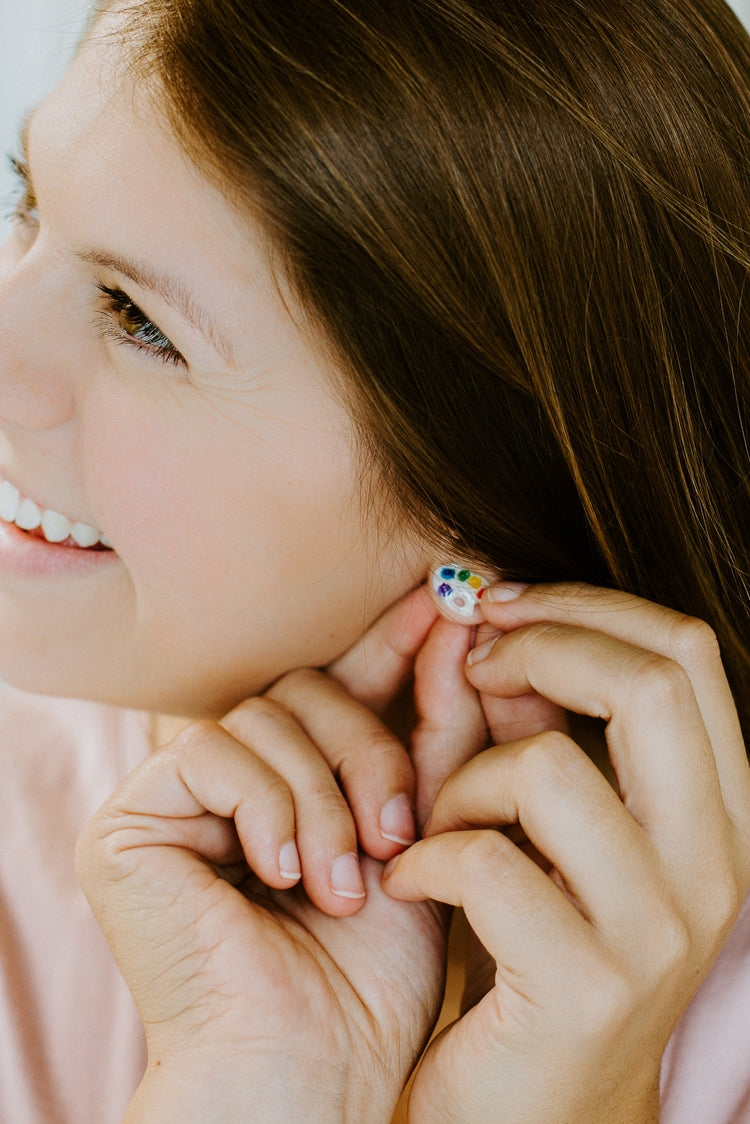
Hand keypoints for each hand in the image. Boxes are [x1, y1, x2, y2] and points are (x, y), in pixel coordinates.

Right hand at [75, 589, 464, 1121]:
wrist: (312, 1073)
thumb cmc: (374, 972)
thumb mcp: (424, 829)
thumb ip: (438, 729)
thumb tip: (453, 618)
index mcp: (291, 778)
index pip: (337, 683)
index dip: (390, 646)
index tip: (447, 605)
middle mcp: (228, 779)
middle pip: (305, 691)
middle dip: (368, 753)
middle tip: (399, 835)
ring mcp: (175, 798)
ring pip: (265, 718)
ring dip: (323, 798)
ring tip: (345, 885)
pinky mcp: (130, 823)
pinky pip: (213, 754)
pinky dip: (267, 810)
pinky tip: (282, 876)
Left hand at [384, 582, 749, 1123]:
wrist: (530, 1115)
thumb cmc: (527, 949)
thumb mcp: (532, 820)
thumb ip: (512, 721)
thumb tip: (470, 618)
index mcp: (718, 810)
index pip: (684, 653)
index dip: (583, 604)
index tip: (499, 608)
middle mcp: (714, 865)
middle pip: (651, 682)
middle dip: (540, 646)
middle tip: (473, 667)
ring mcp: (661, 930)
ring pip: (549, 769)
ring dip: (463, 779)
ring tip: (439, 821)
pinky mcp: (587, 985)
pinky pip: (484, 860)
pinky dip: (426, 855)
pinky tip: (413, 881)